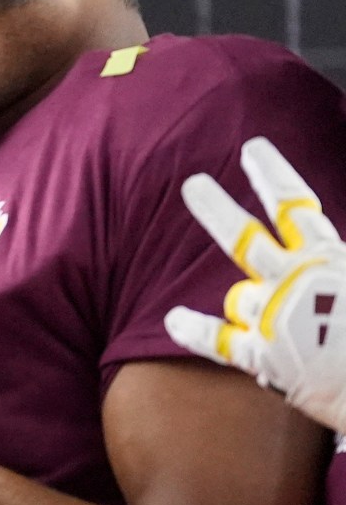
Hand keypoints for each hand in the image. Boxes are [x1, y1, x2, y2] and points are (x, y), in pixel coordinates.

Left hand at [166, 136, 345, 432]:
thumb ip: (335, 259)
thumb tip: (324, 242)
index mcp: (330, 257)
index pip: (295, 204)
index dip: (273, 174)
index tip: (252, 150)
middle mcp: (296, 280)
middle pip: (245, 237)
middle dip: (216, 210)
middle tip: (192, 184)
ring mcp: (274, 315)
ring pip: (239, 296)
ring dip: (247, 304)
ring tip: (266, 316)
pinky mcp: (263, 354)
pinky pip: (218, 339)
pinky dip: (194, 329)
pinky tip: (174, 319)